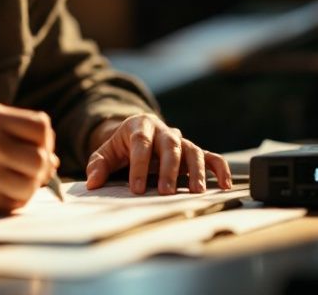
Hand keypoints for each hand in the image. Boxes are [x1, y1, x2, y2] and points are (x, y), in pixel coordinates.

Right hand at [0, 103, 58, 212]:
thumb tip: (54, 163)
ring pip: (32, 184)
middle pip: (41, 158)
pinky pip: (15, 202)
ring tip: (8, 183)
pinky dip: (12, 201)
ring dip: (27, 188)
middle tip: (26, 172)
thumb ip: (17, 137)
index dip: (44, 141)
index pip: (41, 126)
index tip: (34, 149)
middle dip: (40, 168)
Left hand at [85, 114, 231, 194]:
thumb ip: (98, 165)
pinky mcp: (194, 150)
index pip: (141, 143)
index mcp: (140, 126)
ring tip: (195, 192)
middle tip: (166, 192)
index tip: (137, 188)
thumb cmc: (121, 148)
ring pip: (192, 150)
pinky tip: (224, 185)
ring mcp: (181, 140)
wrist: (137, 136)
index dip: (139, 165)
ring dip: (195, 171)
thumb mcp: (106, 153)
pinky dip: (219, 169)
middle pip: (170, 146)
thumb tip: (93, 182)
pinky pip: (211, 156)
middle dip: (169, 169)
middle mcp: (164, 130)